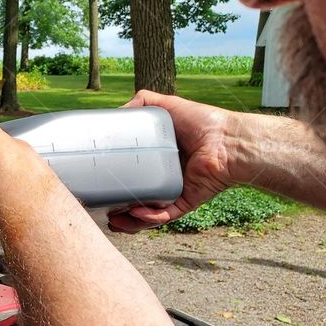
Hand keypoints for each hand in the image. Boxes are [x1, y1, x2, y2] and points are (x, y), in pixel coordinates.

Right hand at [108, 91, 233, 232]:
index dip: (114, 182)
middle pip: (136, 199)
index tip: (98, 185)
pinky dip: (149, 218)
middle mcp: (164, 177)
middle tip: (104, 212)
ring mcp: (174, 193)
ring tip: (115, 222)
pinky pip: (164, 217)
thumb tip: (116, 113)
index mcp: (157, 159)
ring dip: (130, 222)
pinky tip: (137, 214)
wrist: (227, 140)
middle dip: (119, 211)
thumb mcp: (165, 106)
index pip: (131, 173)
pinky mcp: (185, 203)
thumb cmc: (202, 121)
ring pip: (148, 215)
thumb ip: (141, 103)